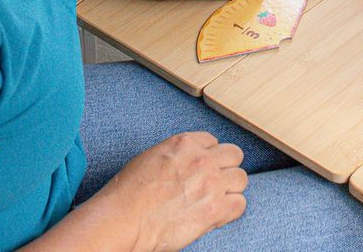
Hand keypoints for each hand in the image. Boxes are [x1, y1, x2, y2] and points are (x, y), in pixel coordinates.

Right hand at [98, 132, 246, 251]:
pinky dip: (231, 210)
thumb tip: (189, 164)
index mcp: (186, 143)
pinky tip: (217, 215)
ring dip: (230, 189)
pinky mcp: (214, 208)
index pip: (213, 142)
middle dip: (225, 169)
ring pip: (241, 178)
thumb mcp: (153, 158)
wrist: (122, 221)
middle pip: (234, 156)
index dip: (209, 157)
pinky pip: (239, 204)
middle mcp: (203, 159)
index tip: (202, 170)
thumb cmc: (127, 194)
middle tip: (213, 184)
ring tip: (216, 201)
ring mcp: (211, 182)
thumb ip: (178, 156)